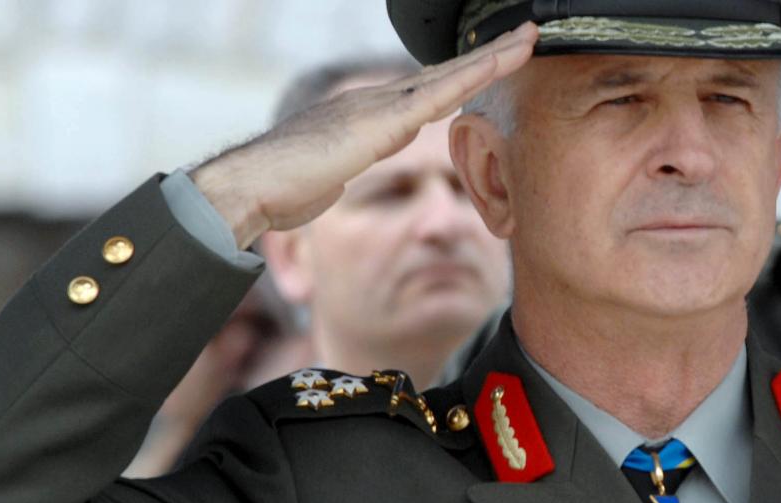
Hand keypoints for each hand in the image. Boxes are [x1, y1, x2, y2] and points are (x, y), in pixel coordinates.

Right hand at [191, 22, 537, 247]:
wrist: (253, 185)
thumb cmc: (280, 189)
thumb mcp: (324, 178)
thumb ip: (344, 167)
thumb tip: (349, 168)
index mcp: (365, 117)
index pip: (423, 92)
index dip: (459, 76)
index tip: (490, 65)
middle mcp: (375, 102)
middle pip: (443, 74)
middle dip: (485, 56)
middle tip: (525, 35)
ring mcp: (378, 107)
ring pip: (448, 75)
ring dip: (491, 57)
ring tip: (527, 39)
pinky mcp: (382, 121)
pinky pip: (439, 93)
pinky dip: (473, 75)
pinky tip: (499, 62)